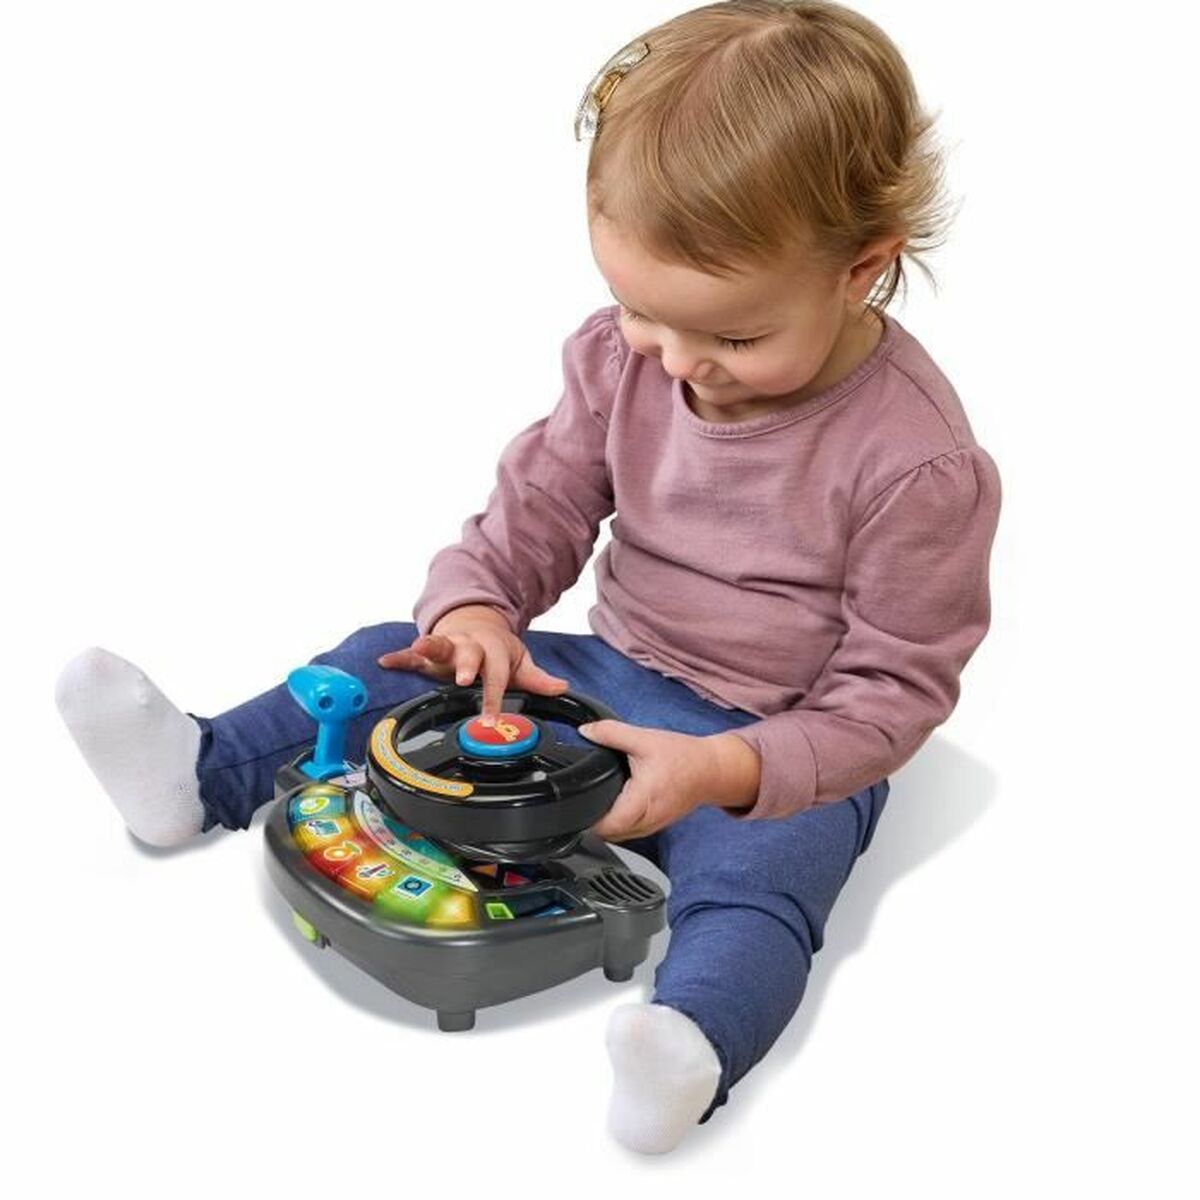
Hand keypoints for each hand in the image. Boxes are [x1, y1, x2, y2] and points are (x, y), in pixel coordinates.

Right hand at [376, 605, 569, 723]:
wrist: (478, 624)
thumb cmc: (498, 651)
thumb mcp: (519, 663)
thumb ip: (538, 678)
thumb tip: (562, 687)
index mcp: (492, 652)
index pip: (495, 678)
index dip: (492, 699)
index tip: (490, 719)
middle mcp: (469, 647)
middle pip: (467, 655)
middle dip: (464, 666)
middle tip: (462, 679)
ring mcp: (448, 646)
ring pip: (439, 645)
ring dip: (429, 646)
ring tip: (417, 648)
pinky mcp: (429, 651)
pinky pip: (411, 654)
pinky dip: (399, 657)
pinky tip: (385, 661)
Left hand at [579, 720, 746, 840]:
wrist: (711, 770)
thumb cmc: (683, 757)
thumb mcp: (644, 739)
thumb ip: (611, 733)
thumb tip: (585, 731)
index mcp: (642, 800)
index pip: (605, 826)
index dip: (587, 817)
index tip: (578, 801)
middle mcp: (646, 820)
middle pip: (607, 834)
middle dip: (592, 818)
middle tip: (585, 796)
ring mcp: (651, 827)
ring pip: (618, 836)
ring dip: (606, 822)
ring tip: (600, 799)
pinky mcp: (655, 826)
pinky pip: (629, 832)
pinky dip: (619, 822)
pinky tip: (616, 804)